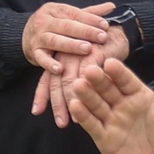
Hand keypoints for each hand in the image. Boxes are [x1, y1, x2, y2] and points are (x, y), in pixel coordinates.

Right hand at [21, 1, 110, 74]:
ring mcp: (38, 37)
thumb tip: (112, 6)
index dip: (90, 19)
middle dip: (85, 31)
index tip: (105, 25)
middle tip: (102, 37)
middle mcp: (44, 21)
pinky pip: (41, 58)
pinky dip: (50, 64)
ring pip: (55, 41)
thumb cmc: (53, 26)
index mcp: (55, 10)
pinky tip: (61, 69)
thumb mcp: (67, 16)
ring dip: (71, 45)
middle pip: (66, 26)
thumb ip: (89, 13)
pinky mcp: (34, 52)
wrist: (24, 35)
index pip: (75, 13)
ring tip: (87, 49)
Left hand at [32, 3, 127, 127]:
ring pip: (70, 80)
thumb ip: (71, 77)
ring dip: (71, 101)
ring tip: (73, 120)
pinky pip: (87, 73)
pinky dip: (87, 88)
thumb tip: (67, 99)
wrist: (117, 29)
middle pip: (57, 82)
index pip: (47, 79)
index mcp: (60, 58)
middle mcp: (65, 56)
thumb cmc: (98, 49)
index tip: (36, 112)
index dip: (41, 95)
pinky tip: (89, 102)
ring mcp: (77, 53)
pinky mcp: (93, 52)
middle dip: (57, 104)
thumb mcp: (81, 62)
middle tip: (60, 123)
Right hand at [67, 59, 153, 153]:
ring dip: (87, 94)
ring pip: (96, 104)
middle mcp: (122, 104)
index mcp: (139, 95)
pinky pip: (92, 124)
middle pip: (107, 89)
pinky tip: (75, 105)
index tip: (110, 63)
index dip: (118, 72)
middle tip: (89, 70)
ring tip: (78, 85)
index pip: (126, 80)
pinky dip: (83, 115)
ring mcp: (111, 120)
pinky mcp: (103, 137)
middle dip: (98, 80)